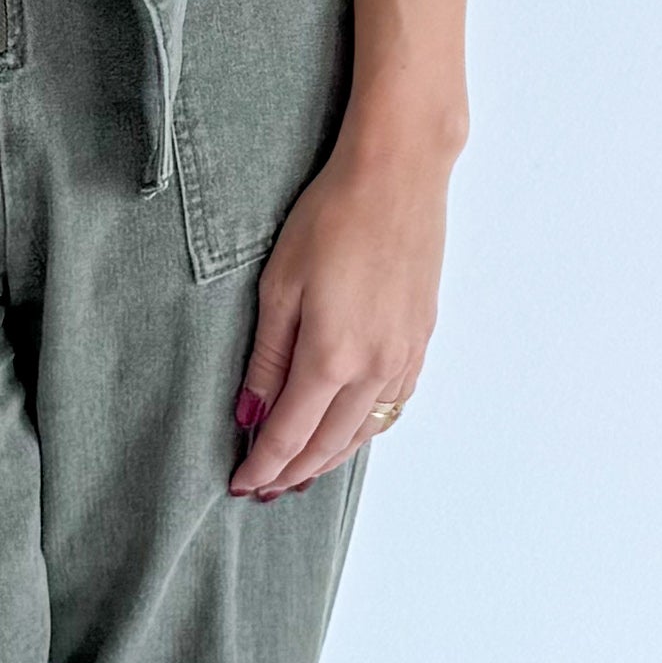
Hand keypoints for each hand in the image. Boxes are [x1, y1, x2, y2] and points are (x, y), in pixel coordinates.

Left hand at [229, 123, 450, 498]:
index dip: (262, 466)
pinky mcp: (421, 339)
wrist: (399, 174)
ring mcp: (404, 356)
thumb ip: (267, 358)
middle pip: (328, 444)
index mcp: (332, 357)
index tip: (240, 484)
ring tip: (300, 472)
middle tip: (263, 488)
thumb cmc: (332, 216)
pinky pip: (392, 406)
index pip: (289, 434)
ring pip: (364, 432)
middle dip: (292, 472)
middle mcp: (374, 368)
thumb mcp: (279, 285)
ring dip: (330, 458)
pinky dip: (364, 430)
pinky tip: (348, 431)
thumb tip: (249, 415)